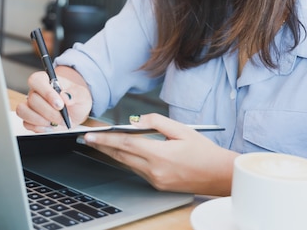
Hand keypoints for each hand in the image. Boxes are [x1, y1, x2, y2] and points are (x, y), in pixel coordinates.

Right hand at [16, 69, 91, 131]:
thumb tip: (65, 96)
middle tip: (63, 117)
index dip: (46, 93)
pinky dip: (39, 128)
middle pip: (32, 99)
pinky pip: (26, 123)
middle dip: (50, 112)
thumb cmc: (75, 99)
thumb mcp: (82, 94)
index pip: (36, 80)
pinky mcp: (29, 119)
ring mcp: (31, 106)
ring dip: (41, 120)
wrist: (75, 112)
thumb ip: (75, 93)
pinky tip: (51, 127)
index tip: (60, 105)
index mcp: (46, 80)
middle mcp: (36, 92)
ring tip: (55, 123)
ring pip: (24, 111)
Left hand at [82, 113, 235, 194]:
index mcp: (160, 155)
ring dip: (114, 153)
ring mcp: (156, 180)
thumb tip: (137, 121)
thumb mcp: (182, 129)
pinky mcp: (158, 185)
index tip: (90, 136)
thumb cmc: (204, 151)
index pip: (125, 144)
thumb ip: (157, 122)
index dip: (105, 139)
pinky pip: (138, 170)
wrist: (219, 175)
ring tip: (101, 143)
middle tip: (87, 139)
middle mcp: (155, 171)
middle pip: (121, 156)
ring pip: (128, 164)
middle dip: (103, 147)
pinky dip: (129, 159)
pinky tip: (123, 152)